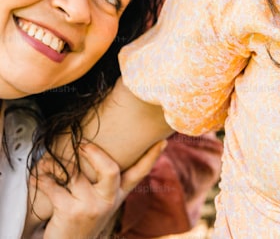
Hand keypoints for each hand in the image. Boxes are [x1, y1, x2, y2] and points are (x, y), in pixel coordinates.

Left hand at [30, 141, 166, 238]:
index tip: (162, 141)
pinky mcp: (70, 211)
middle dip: (94, 153)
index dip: (152, 156)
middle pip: (110, 169)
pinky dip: (41, 179)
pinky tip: (37, 177)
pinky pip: (53, 186)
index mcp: (118, 195)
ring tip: (47, 161)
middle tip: (82, 144)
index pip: (139, 173)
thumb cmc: (83, 220)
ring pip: (74, 173)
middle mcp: (108, 200)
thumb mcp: (102, 203)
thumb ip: (106, 183)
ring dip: (56, 164)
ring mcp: (90, 206)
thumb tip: (101, 153)